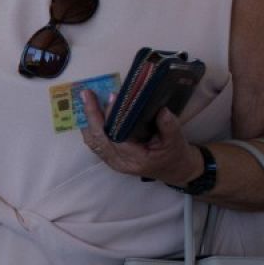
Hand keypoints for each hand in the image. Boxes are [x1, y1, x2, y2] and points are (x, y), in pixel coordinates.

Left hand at [79, 92, 202, 184]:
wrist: (175, 170)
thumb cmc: (175, 155)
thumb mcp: (177, 140)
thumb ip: (169, 125)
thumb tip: (161, 109)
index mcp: (136, 159)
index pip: (117, 136)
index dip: (111, 117)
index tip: (111, 97)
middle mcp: (120, 162)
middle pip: (99, 138)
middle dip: (91, 115)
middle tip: (87, 94)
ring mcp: (113, 161)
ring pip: (93, 141)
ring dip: (88, 120)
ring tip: (86, 100)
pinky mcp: (111, 158)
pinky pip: (96, 143)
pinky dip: (91, 128)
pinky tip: (90, 113)